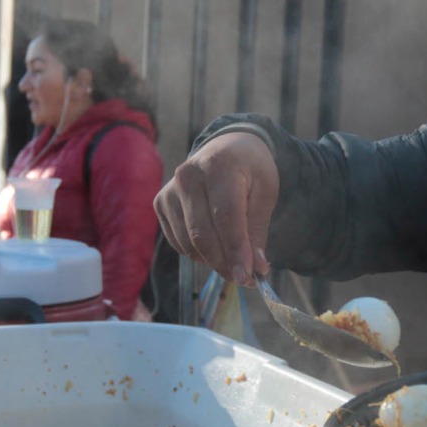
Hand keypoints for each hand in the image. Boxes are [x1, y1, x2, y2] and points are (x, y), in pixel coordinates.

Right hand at [154, 132, 278, 286]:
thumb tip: (255, 268)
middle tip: (246, 279)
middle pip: (202, 234)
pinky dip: (199, 253)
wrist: (226, 147)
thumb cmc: (250, 169)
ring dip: (213, 261)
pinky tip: (216, 246)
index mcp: (218, 165)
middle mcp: (187, 176)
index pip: (225, 216)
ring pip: (189, 243)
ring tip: (234, 263)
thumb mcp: (265, 192)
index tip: (248, 277)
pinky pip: (178, 242)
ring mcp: (169, 190)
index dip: (236, 250)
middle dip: (225, 263)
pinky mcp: (160, 203)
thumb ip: (257, 229)